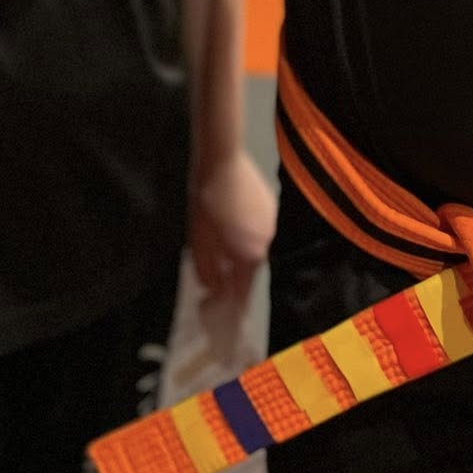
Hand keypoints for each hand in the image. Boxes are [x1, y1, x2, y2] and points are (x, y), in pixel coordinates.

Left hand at [189, 148, 276, 307]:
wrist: (222, 160)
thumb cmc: (206, 202)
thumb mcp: (199, 241)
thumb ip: (208, 272)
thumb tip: (213, 292)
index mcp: (250, 255)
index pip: (243, 292)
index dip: (231, 305)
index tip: (218, 311)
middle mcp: (267, 243)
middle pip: (250, 270)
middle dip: (235, 276)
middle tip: (217, 276)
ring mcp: (272, 224)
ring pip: (256, 248)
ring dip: (241, 253)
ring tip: (222, 245)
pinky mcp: (272, 207)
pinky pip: (260, 231)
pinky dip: (247, 234)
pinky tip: (232, 223)